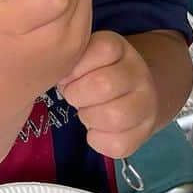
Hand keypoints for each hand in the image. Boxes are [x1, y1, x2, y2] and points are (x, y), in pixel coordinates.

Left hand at [57, 31, 158, 158]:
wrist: (133, 94)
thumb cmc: (92, 72)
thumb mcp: (82, 55)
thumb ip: (68, 57)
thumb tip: (45, 67)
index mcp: (119, 49)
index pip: (102, 49)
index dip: (76, 67)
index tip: (66, 75)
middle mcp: (138, 73)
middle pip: (103, 84)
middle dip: (76, 94)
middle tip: (72, 96)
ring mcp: (146, 103)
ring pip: (115, 116)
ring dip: (88, 117)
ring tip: (85, 112)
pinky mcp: (145, 133)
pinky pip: (118, 143)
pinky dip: (97, 140)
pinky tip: (94, 130)